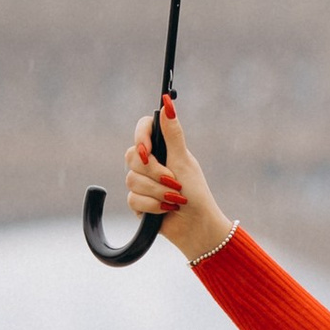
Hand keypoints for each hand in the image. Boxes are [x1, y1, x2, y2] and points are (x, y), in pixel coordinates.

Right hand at [121, 98, 232, 263]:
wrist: (197, 227)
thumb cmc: (196, 193)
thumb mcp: (183, 160)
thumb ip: (172, 133)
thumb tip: (167, 101)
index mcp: (162, 149)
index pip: (142, 128)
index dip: (141, 137)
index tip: (149, 150)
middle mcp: (150, 163)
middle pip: (132, 156)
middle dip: (154, 172)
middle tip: (173, 181)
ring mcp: (142, 183)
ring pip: (132, 180)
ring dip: (157, 192)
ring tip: (175, 199)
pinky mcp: (138, 203)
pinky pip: (133, 199)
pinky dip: (153, 206)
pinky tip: (166, 210)